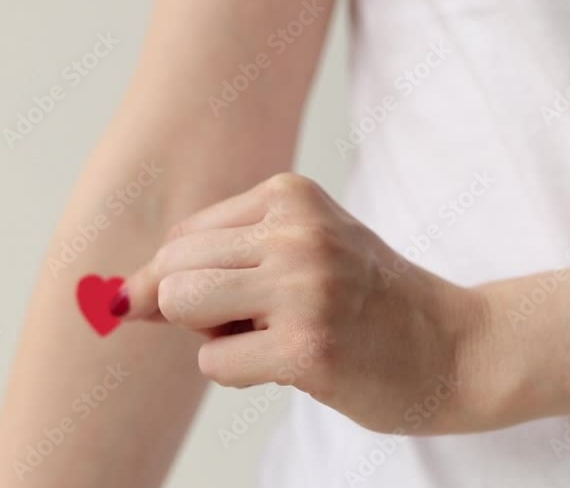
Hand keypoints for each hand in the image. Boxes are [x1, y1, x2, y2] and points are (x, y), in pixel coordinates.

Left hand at [114, 173, 490, 433]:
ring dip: (216, 338)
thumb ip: (211, 265)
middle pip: (173, 269)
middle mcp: (296, 231)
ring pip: (182, 307)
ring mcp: (305, 287)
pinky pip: (213, 363)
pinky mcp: (309, 347)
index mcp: (291, 195)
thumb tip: (115, 296)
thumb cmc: (367, 302)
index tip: (246, 301)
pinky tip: (300, 364)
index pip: (183, 237)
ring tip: (279, 336)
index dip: (198, 281)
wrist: (454, 348)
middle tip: (266, 320)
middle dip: (199, 309)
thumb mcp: (297, 254)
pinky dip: (241, 373)